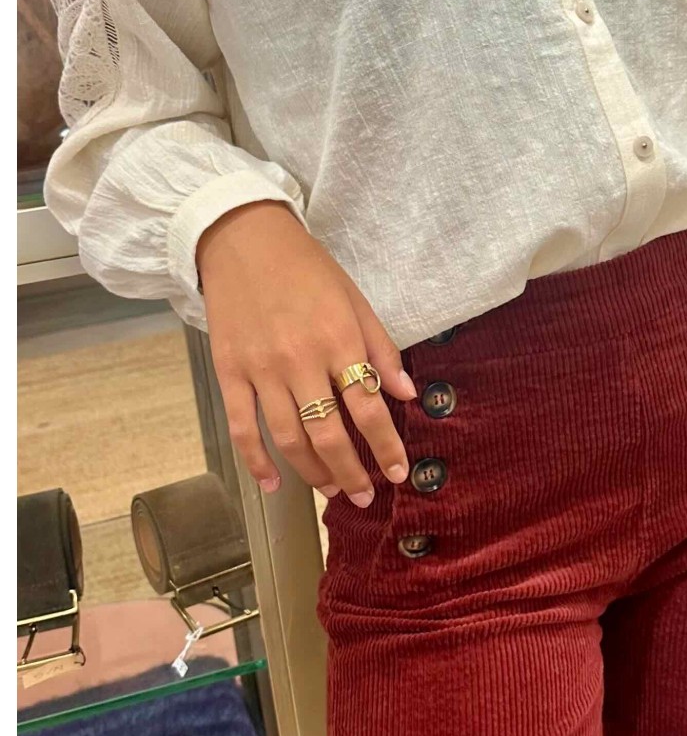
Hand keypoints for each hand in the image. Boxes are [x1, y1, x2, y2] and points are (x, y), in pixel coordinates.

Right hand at [196, 200, 416, 506]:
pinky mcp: (229, 373)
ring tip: (332, 489)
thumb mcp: (355, 299)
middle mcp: (301, 360)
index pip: (369, 406)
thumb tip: (407, 393)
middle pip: (330, 432)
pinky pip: (243, 427)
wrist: (243, 240)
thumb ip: (381, 349)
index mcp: (339, 339)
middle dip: (352, 471)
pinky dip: (256, 460)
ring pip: (289, 437)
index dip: (386, 446)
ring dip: (313, 471)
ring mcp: (261, 369)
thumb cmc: (307, 269)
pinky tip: (273, 483)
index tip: (397, 472)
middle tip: (365, 495)